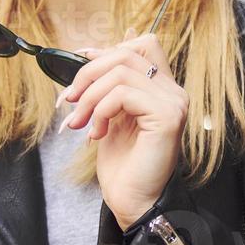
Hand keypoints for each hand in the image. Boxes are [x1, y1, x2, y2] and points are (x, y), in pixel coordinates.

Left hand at [58, 28, 186, 230]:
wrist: (132, 201)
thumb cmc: (122, 164)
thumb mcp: (109, 114)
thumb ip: (107, 85)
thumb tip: (90, 51)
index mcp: (163, 89)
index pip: (143, 43)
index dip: (108, 49)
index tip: (79, 64)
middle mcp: (173, 92)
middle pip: (128, 52)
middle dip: (89, 73)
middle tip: (70, 101)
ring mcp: (173, 103)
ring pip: (121, 72)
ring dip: (90, 97)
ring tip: (80, 123)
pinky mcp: (167, 117)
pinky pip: (124, 94)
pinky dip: (101, 110)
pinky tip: (97, 134)